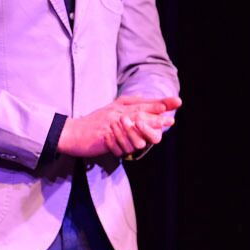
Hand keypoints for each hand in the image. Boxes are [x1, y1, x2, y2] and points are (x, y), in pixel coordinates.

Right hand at [58, 95, 181, 158]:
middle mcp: (117, 111)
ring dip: (139, 138)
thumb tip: (146, 101)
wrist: (73, 133)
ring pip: (134, 131)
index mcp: (120, 105)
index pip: (144, 103)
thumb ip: (127, 107)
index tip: (176, 102)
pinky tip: (123, 148)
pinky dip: (124, 147)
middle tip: (170, 121)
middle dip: (157, 118)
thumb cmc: (94, 124)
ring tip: (144, 140)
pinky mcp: (105, 133)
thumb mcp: (111, 111)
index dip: (160, 103)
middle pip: (142, 113)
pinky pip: (122, 143)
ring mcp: (111, 122)